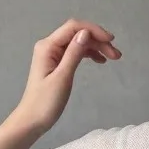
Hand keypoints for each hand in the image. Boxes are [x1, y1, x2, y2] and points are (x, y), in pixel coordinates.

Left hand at [13, 18, 121, 134]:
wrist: (32, 120)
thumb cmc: (45, 102)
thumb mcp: (62, 78)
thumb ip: (73, 54)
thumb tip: (85, 33)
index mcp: (48, 46)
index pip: (74, 28)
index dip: (94, 31)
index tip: (111, 41)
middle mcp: (49, 46)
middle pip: (77, 34)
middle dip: (98, 40)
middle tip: (116, 55)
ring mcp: (52, 54)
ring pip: (78, 43)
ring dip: (95, 47)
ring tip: (112, 58)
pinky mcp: (56, 63)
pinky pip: (74, 52)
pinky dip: (88, 54)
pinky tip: (99, 60)